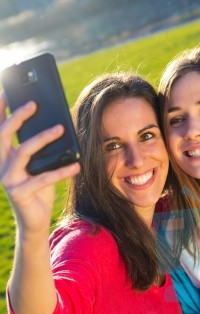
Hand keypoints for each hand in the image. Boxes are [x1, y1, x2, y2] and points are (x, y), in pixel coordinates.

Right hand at [0, 93, 79, 233]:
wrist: (35, 220)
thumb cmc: (38, 190)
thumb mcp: (37, 168)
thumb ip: (39, 152)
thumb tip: (56, 127)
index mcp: (4, 157)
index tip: (5, 92)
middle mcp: (2, 165)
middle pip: (4, 134)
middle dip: (18, 116)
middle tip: (34, 103)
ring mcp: (9, 179)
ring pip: (24, 151)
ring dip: (43, 138)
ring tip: (61, 128)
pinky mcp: (20, 192)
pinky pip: (43, 178)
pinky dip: (62, 171)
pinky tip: (76, 165)